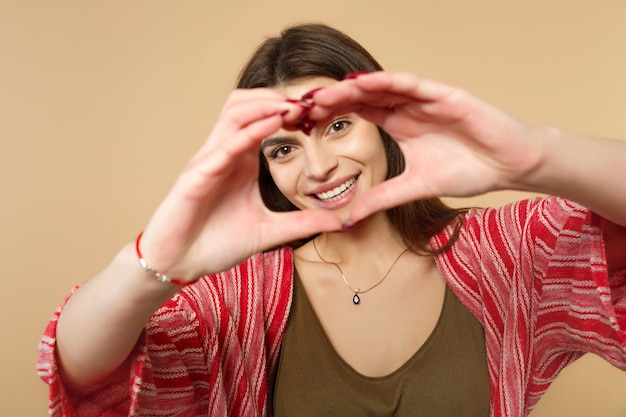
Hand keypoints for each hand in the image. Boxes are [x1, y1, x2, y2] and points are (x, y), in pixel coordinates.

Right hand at [139, 89, 342, 281]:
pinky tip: (274, 123)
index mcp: (241, 160)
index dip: (291, 111)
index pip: (263, 119)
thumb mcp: (269, 231)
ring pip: (234, 113)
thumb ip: (302, 224)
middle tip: (311, 103)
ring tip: (295, 106)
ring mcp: (209, 160)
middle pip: (246, 104)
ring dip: (265, 104)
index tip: (322, 113)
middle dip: (278, 97)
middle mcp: (225, 152)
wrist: (181, 264)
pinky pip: (225, 144)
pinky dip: (250, 130)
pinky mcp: (197, 175)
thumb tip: (339, 222)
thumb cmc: (217, 243)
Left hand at [309, 72, 544, 221]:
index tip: (302, 123)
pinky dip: (387, 82)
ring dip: (352, 89)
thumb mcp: (415, 187)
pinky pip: (412, 84)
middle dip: (333, 100)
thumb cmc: (468, 171)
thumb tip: (350, 218)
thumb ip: (383, 198)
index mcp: (398, 124)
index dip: (331, 115)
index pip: (358, 112)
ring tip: (324, 94)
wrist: (508, 167)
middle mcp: (407, 107)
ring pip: (382, 86)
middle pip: (363, 97)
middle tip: (301, 106)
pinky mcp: (445, 95)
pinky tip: (363, 83)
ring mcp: (425, 99)